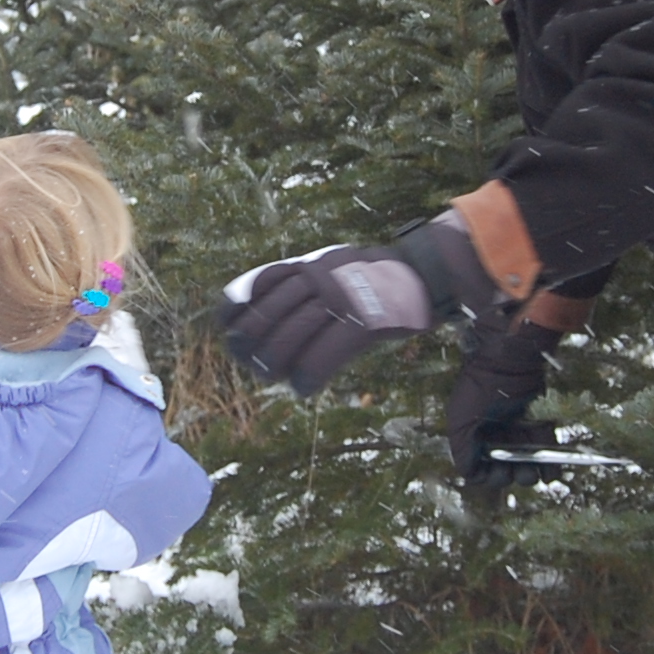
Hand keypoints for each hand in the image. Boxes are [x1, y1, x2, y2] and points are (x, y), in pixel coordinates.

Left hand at [218, 216, 482, 396]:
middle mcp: (321, 278)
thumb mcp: (332, 268)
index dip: (237, 308)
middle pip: (270, 314)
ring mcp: (342, 299)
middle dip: (253, 343)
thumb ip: (300, 283)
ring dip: (275, 362)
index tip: (229, 329)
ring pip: (293, 334)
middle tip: (253, 363)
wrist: (424, 274)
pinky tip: (303, 388)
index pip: (259, 285)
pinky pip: (326, 353)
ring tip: (272, 376)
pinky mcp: (365, 323)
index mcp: (310, 265)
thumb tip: (259, 307)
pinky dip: (309, 375)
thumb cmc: (374, 280)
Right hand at [447, 317, 564, 491]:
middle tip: (521, 471)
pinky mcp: (537, 421)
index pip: (479, 470)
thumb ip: (463, 450)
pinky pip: (543, 448)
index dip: (490, 476)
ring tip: (539, 473)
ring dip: (531, 473)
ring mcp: (516, 428)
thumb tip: (470, 475)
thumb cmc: (482, 385)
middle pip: (504, 468)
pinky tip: (552, 469)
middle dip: (513, 475)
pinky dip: (549, 462)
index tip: (501, 470)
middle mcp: (493, 433)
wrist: (510, 354)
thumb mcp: (462, 420)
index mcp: (472, 434)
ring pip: (525, 462)